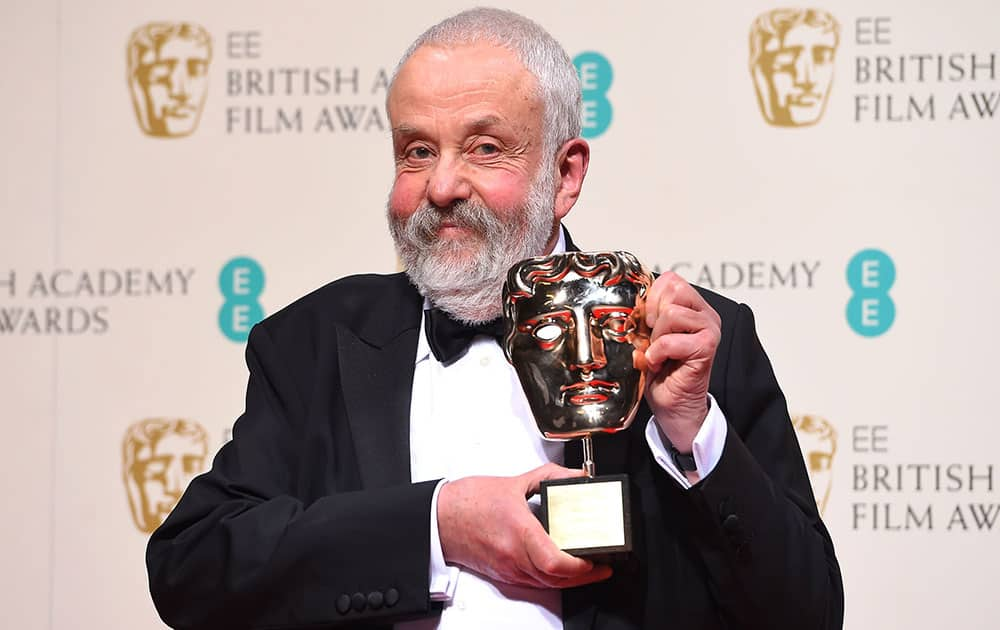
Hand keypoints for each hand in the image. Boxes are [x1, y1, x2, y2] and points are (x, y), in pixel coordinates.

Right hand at [436, 463, 612, 588]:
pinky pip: (533, 583)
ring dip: (570, 580)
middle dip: (584, 576)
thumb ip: (549, 477)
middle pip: (557, 579)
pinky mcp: (503, 574)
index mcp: (519, 532)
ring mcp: (508, 568)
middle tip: (601, 565)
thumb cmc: (468, 502)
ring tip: (587, 568)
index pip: (556, 562)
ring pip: (547, 584)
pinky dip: (551, 579)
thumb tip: (575, 477)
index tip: (595, 558)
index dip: (581, 566)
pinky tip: (559, 569)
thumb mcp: (513, 482)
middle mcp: (514, 556)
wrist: (439, 518)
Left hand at [641, 271, 720, 452]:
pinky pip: (671, 340)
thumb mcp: (648, 335)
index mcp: (693, 307)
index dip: (651, 297)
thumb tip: (631, 301)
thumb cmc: (661, 371)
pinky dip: (657, 353)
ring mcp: (709, 330)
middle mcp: (705, 315)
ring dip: (656, 338)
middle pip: (673, 291)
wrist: (672, 404)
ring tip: (657, 353)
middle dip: (654, 315)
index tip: (646, 321)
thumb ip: (647, 314)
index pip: (671, 280)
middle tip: (652, 338)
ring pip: (672, 314)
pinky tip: (659, 363)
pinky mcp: (707, 347)